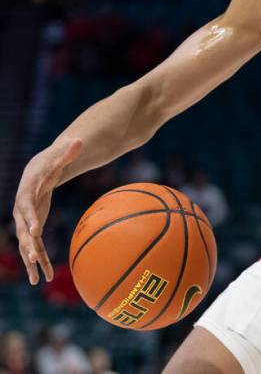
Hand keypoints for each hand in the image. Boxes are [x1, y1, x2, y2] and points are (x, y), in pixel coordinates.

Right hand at [13, 139, 81, 284]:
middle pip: (23, 229)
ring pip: (27, 244)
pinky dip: (40, 262)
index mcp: (26, 194)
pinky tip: (45, 278)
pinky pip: (36, 247)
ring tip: (36, 279)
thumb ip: (69, 150)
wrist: (39, 172)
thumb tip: (79, 140)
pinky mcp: (33, 228)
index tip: (35, 229)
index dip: (29, 219)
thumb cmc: (51, 163)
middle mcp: (21, 211)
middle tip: (33, 258)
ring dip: (32, 261)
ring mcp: (25, 222)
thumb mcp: (61, 155)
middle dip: (28, 244)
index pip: (25, 207)